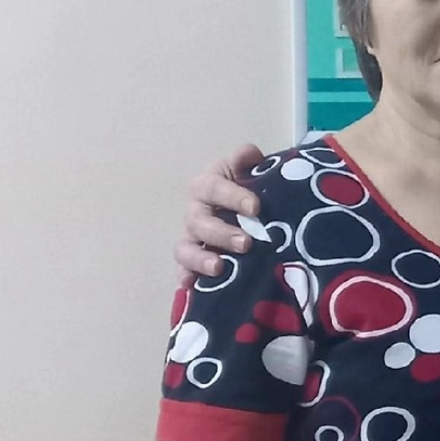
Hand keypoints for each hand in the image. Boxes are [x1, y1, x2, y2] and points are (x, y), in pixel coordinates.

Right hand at [173, 144, 264, 282]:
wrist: (246, 205)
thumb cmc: (246, 184)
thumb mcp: (248, 167)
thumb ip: (247, 159)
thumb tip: (247, 155)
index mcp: (206, 184)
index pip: (214, 188)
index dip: (233, 197)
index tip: (256, 208)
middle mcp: (195, 211)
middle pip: (199, 222)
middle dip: (221, 233)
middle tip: (247, 243)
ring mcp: (191, 237)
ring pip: (185, 248)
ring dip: (201, 258)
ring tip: (220, 268)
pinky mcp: (193, 259)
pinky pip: (183, 270)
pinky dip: (186, 277)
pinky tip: (192, 285)